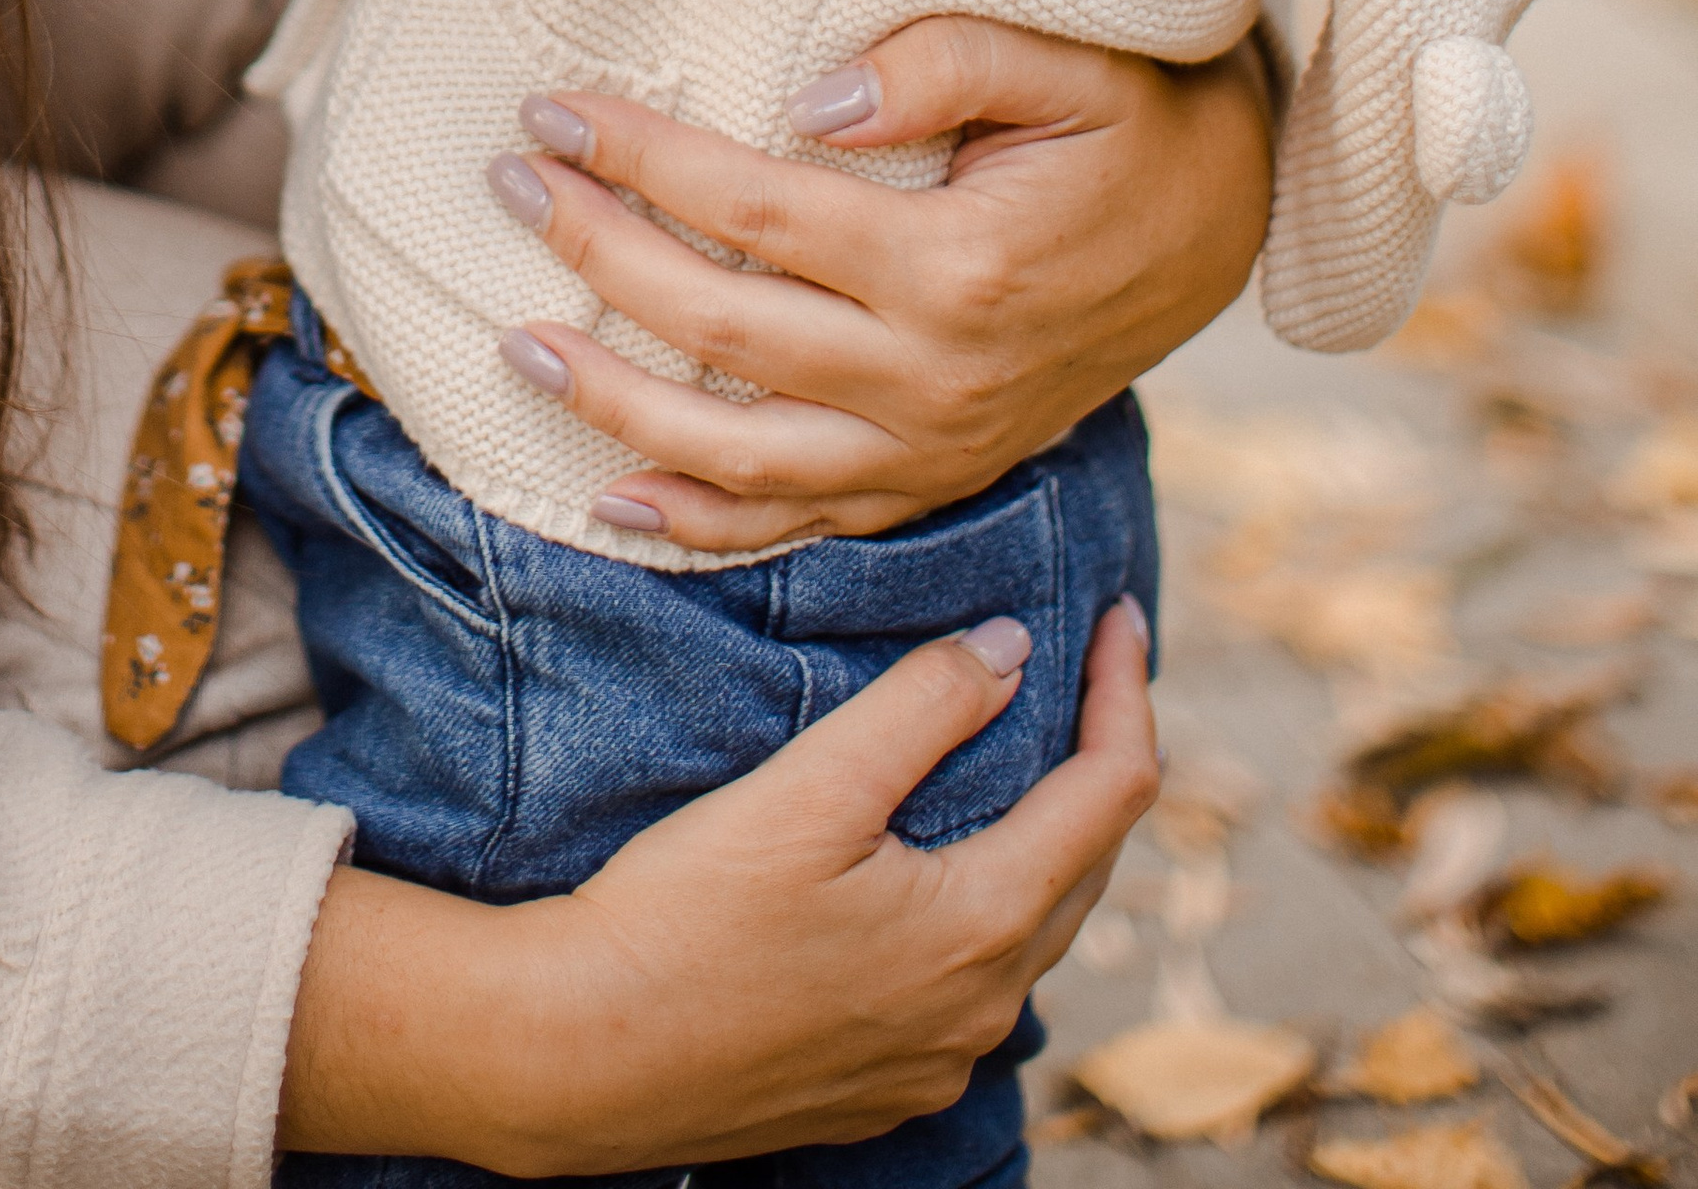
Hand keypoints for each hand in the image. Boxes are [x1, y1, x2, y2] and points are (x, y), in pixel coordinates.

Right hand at [282, 602, 1156, 1168]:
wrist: (581, 1055)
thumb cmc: (685, 918)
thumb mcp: (808, 790)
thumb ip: (922, 708)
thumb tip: (1013, 648)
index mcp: (980, 927)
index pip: (1111, 793)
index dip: (1126, 692)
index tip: (1120, 616)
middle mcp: (981, 1012)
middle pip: (1085, 869)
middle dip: (1095, 766)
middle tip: (1084, 678)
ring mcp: (934, 1063)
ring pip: (1029, 935)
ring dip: (1040, 845)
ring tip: (1020, 765)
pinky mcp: (882, 1089)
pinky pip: (969, 991)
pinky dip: (980, 914)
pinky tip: (931, 878)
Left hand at [488, 17, 1274, 551]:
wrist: (1229, 221)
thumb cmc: (1133, 116)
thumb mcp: (1064, 60)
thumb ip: (938, 61)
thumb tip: (803, 103)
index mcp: (960, 263)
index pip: (756, 209)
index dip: (642, 161)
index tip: (552, 114)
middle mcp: (938, 376)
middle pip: (723, 329)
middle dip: (598, 257)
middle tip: (508, 188)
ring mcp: (936, 445)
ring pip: (744, 453)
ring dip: (617, 407)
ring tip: (517, 348)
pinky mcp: (938, 479)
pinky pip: (805, 523)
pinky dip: (706, 525)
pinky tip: (617, 501)